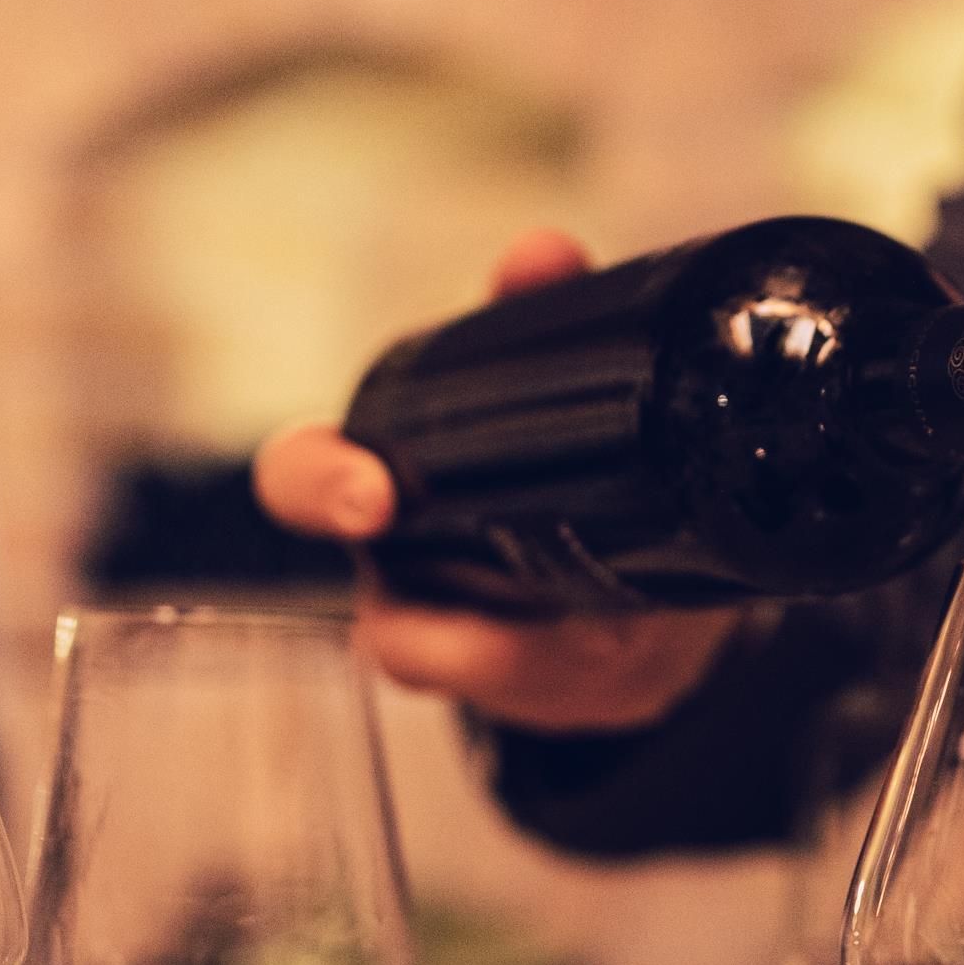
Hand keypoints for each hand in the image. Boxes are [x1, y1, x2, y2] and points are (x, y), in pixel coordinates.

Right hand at [254, 228, 742, 733]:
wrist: (629, 565)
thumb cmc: (560, 460)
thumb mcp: (550, 384)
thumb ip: (537, 314)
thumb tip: (538, 256)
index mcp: (379, 493)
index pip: (301, 480)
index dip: (317, 488)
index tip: (370, 496)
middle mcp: (406, 591)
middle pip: (397, 631)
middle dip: (457, 631)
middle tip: (556, 623)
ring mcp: (472, 666)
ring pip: (498, 680)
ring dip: (561, 649)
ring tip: (626, 614)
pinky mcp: (545, 708)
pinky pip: (571, 702)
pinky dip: (621, 666)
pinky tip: (662, 631)